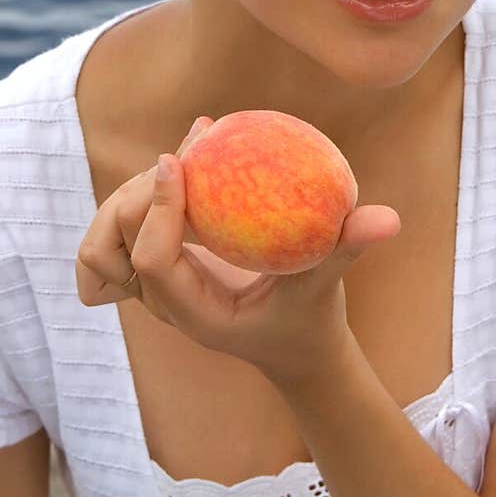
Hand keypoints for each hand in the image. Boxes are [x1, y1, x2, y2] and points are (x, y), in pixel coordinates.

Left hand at [74, 117, 401, 386]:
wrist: (291, 348)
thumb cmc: (311, 320)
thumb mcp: (329, 285)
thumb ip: (349, 250)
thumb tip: (389, 218)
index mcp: (196, 314)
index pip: (153, 262)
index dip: (157, 210)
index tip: (176, 160)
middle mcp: (164, 303)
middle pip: (114, 244)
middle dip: (140, 194)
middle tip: (190, 148)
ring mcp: (155, 289)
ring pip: (106, 240)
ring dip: (133, 193)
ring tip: (187, 152)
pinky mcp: (159, 268)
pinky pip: (126, 231)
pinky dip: (140, 197)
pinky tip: (182, 161)